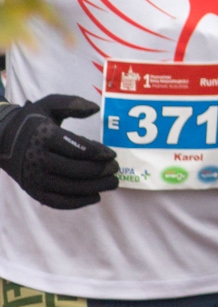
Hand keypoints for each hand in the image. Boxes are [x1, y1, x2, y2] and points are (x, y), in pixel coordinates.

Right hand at [0, 95, 118, 208]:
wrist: (1, 138)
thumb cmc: (32, 120)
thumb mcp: (49, 104)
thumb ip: (73, 103)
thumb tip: (96, 109)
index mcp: (44, 137)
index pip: (74, 148)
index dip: (97, 153)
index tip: (113, 155)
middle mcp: (37, 159)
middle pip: (74, 170)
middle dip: (99, 171)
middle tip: (116, 168)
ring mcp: (34, 178)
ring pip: (68, 188)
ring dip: (94, 187)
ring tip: (113, 183)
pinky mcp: (32, 190)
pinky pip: (57, 201)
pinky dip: (77, 202)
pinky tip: (95, 197)